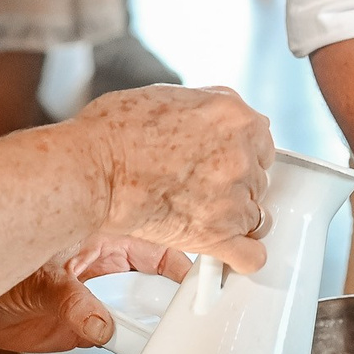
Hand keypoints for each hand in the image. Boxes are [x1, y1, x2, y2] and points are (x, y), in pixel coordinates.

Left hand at [0, 237, 191, 353]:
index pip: (156, 244)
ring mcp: (98, 296)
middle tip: (195, 317)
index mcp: (102, 236)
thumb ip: (72, 304)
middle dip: (177, 296)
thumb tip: (100, 325)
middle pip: (157, 278)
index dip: (182, 262)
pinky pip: (121, 337)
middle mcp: (105, 265)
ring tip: (171, 341)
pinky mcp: (86, 326)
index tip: (204, 282)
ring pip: (142, 309)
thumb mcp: (39, 281)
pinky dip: (133, 348)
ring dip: (155, 325)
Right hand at [73, 85, 274, 272]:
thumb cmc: (114, 132)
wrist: (93, 170)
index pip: (261, 141)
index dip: (239, 154)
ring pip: (255, 215)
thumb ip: (208, 109)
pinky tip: (225, 251)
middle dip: (233, 185)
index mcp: (234, 116)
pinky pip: (252, 255)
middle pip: (258, 178)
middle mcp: (241, 154)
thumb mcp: (170, 95)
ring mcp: (233, 196)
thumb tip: (220, 119)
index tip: (220, 163)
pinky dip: (241, 257)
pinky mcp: (217, 234)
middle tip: (198, 188)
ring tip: (199, 215)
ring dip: (233, 218)